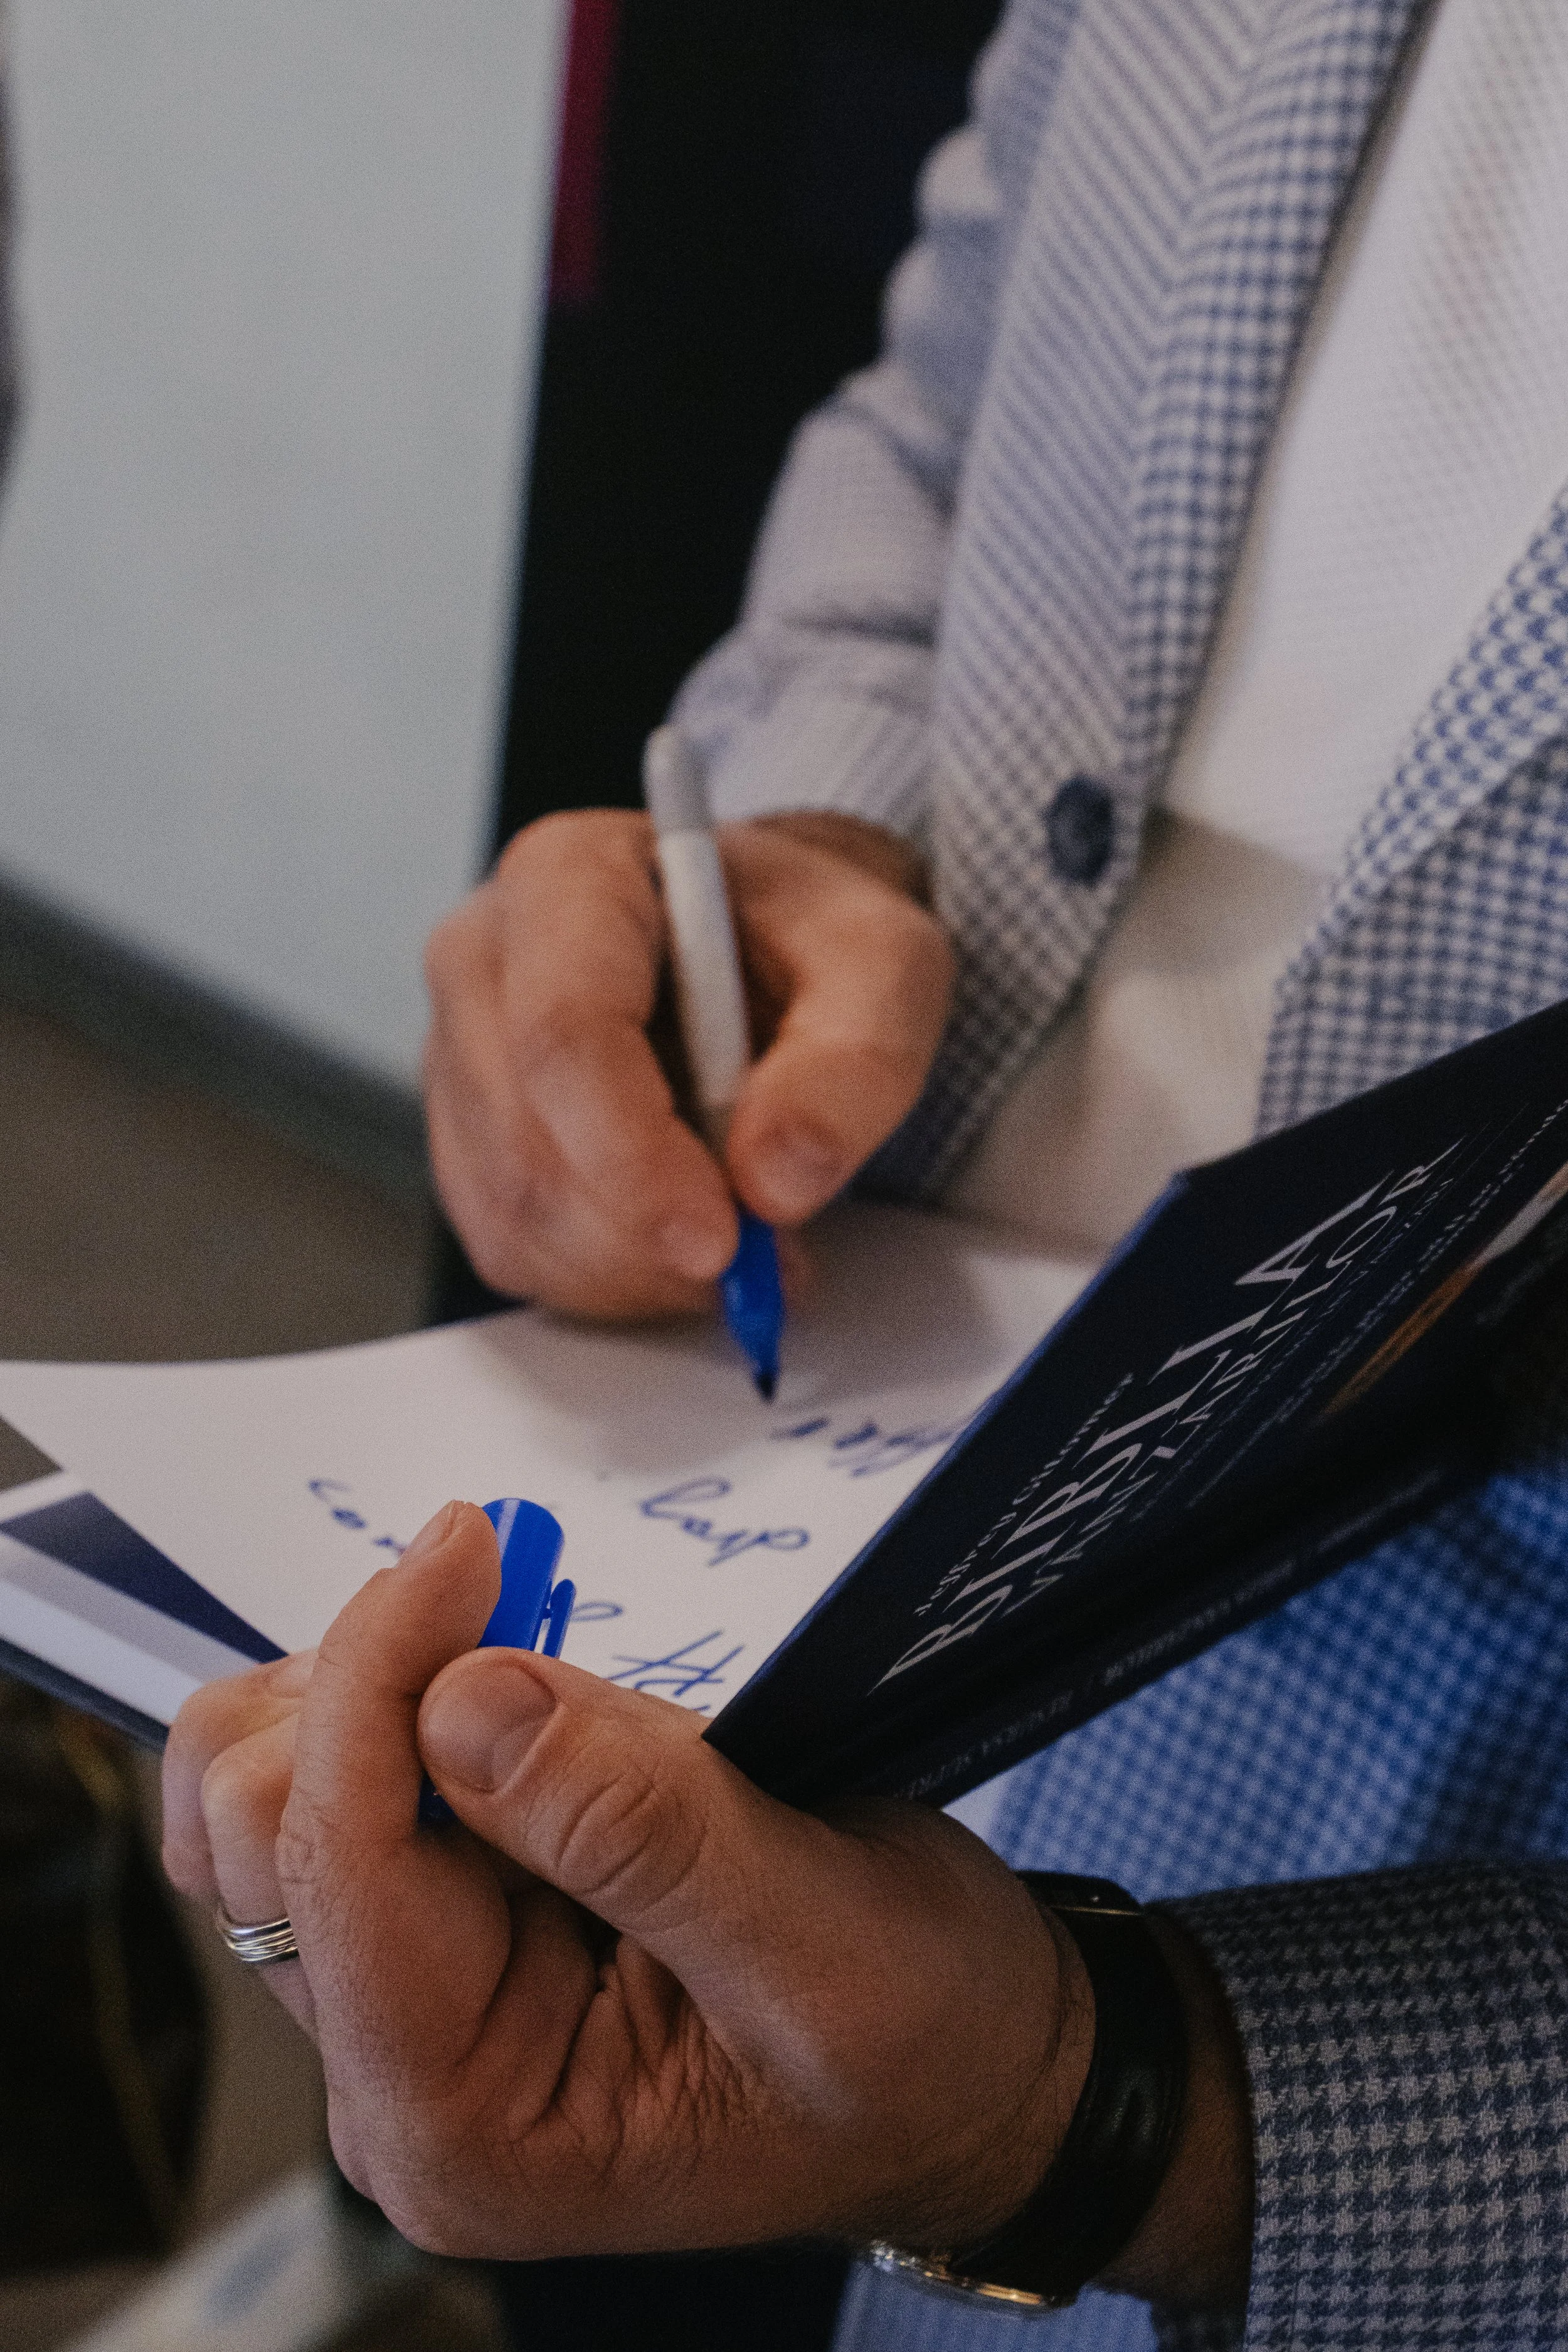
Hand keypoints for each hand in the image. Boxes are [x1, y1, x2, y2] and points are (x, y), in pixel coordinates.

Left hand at [163, 1502, 1088, 2258]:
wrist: (967, 2071)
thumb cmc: (917, 2046)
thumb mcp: (822, 1946)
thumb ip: (645, 1834)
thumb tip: (461, 1698)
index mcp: (467, 2126)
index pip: (339, 1866)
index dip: (382, 1678)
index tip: (472, 1542)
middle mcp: (395, 2077)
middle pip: (259, 1829)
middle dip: (376, 1682)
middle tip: (505, 1588)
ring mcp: (401, 2000)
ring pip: (264, 1793)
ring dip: (376, 1685)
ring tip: (519, 1646)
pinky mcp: (429, 1928)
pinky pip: (334, 1781)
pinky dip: (397, 1697)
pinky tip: (503, 1680)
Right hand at [422, 809, 953, 1319]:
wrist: (775, 951)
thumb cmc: (813, 939)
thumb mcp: (884, 964)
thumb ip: (855, 1060)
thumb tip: (776, 1180)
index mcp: (567, 877)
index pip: (563, 1033)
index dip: (634, 1155)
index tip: (722, 1238)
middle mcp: (484, 960)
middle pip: (527, 1143)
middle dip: (649, 1233)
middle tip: (768, 1258)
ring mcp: (461, 1057)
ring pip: (515, 1215)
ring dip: (639, 1270)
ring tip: (748, 1247)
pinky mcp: (470, 1143)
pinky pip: (516, 1251)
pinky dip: (614, 1283)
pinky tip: (685, 1248)